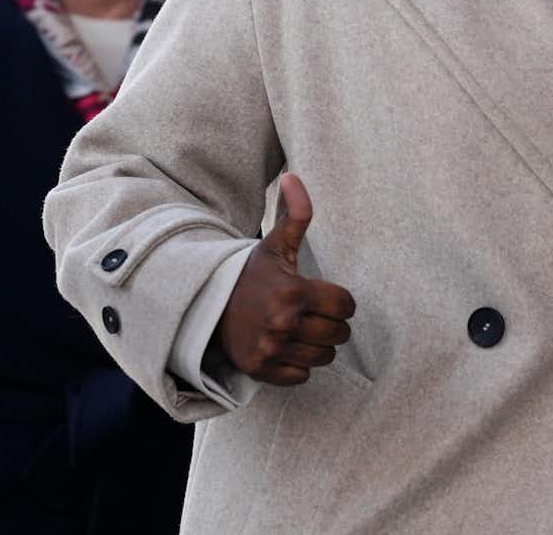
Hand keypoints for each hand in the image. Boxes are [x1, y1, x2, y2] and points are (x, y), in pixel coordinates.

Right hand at [213, 174, 356, 386]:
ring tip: (296, 329)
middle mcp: (283, 322)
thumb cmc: (250, 275)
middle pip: (338, 334)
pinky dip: (296, 365)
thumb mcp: (273, 245)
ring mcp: (272, 348)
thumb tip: (294, 176)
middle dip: (329, 323)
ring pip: (323, 357)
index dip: (339, 300)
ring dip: (315, 345)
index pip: (346, 306)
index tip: (322, 295)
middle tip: (309, 313)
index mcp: (292, 291)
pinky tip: (282, 346)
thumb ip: (294, 214)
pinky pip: (302, 376)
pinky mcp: (262, 370)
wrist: (207, 305)